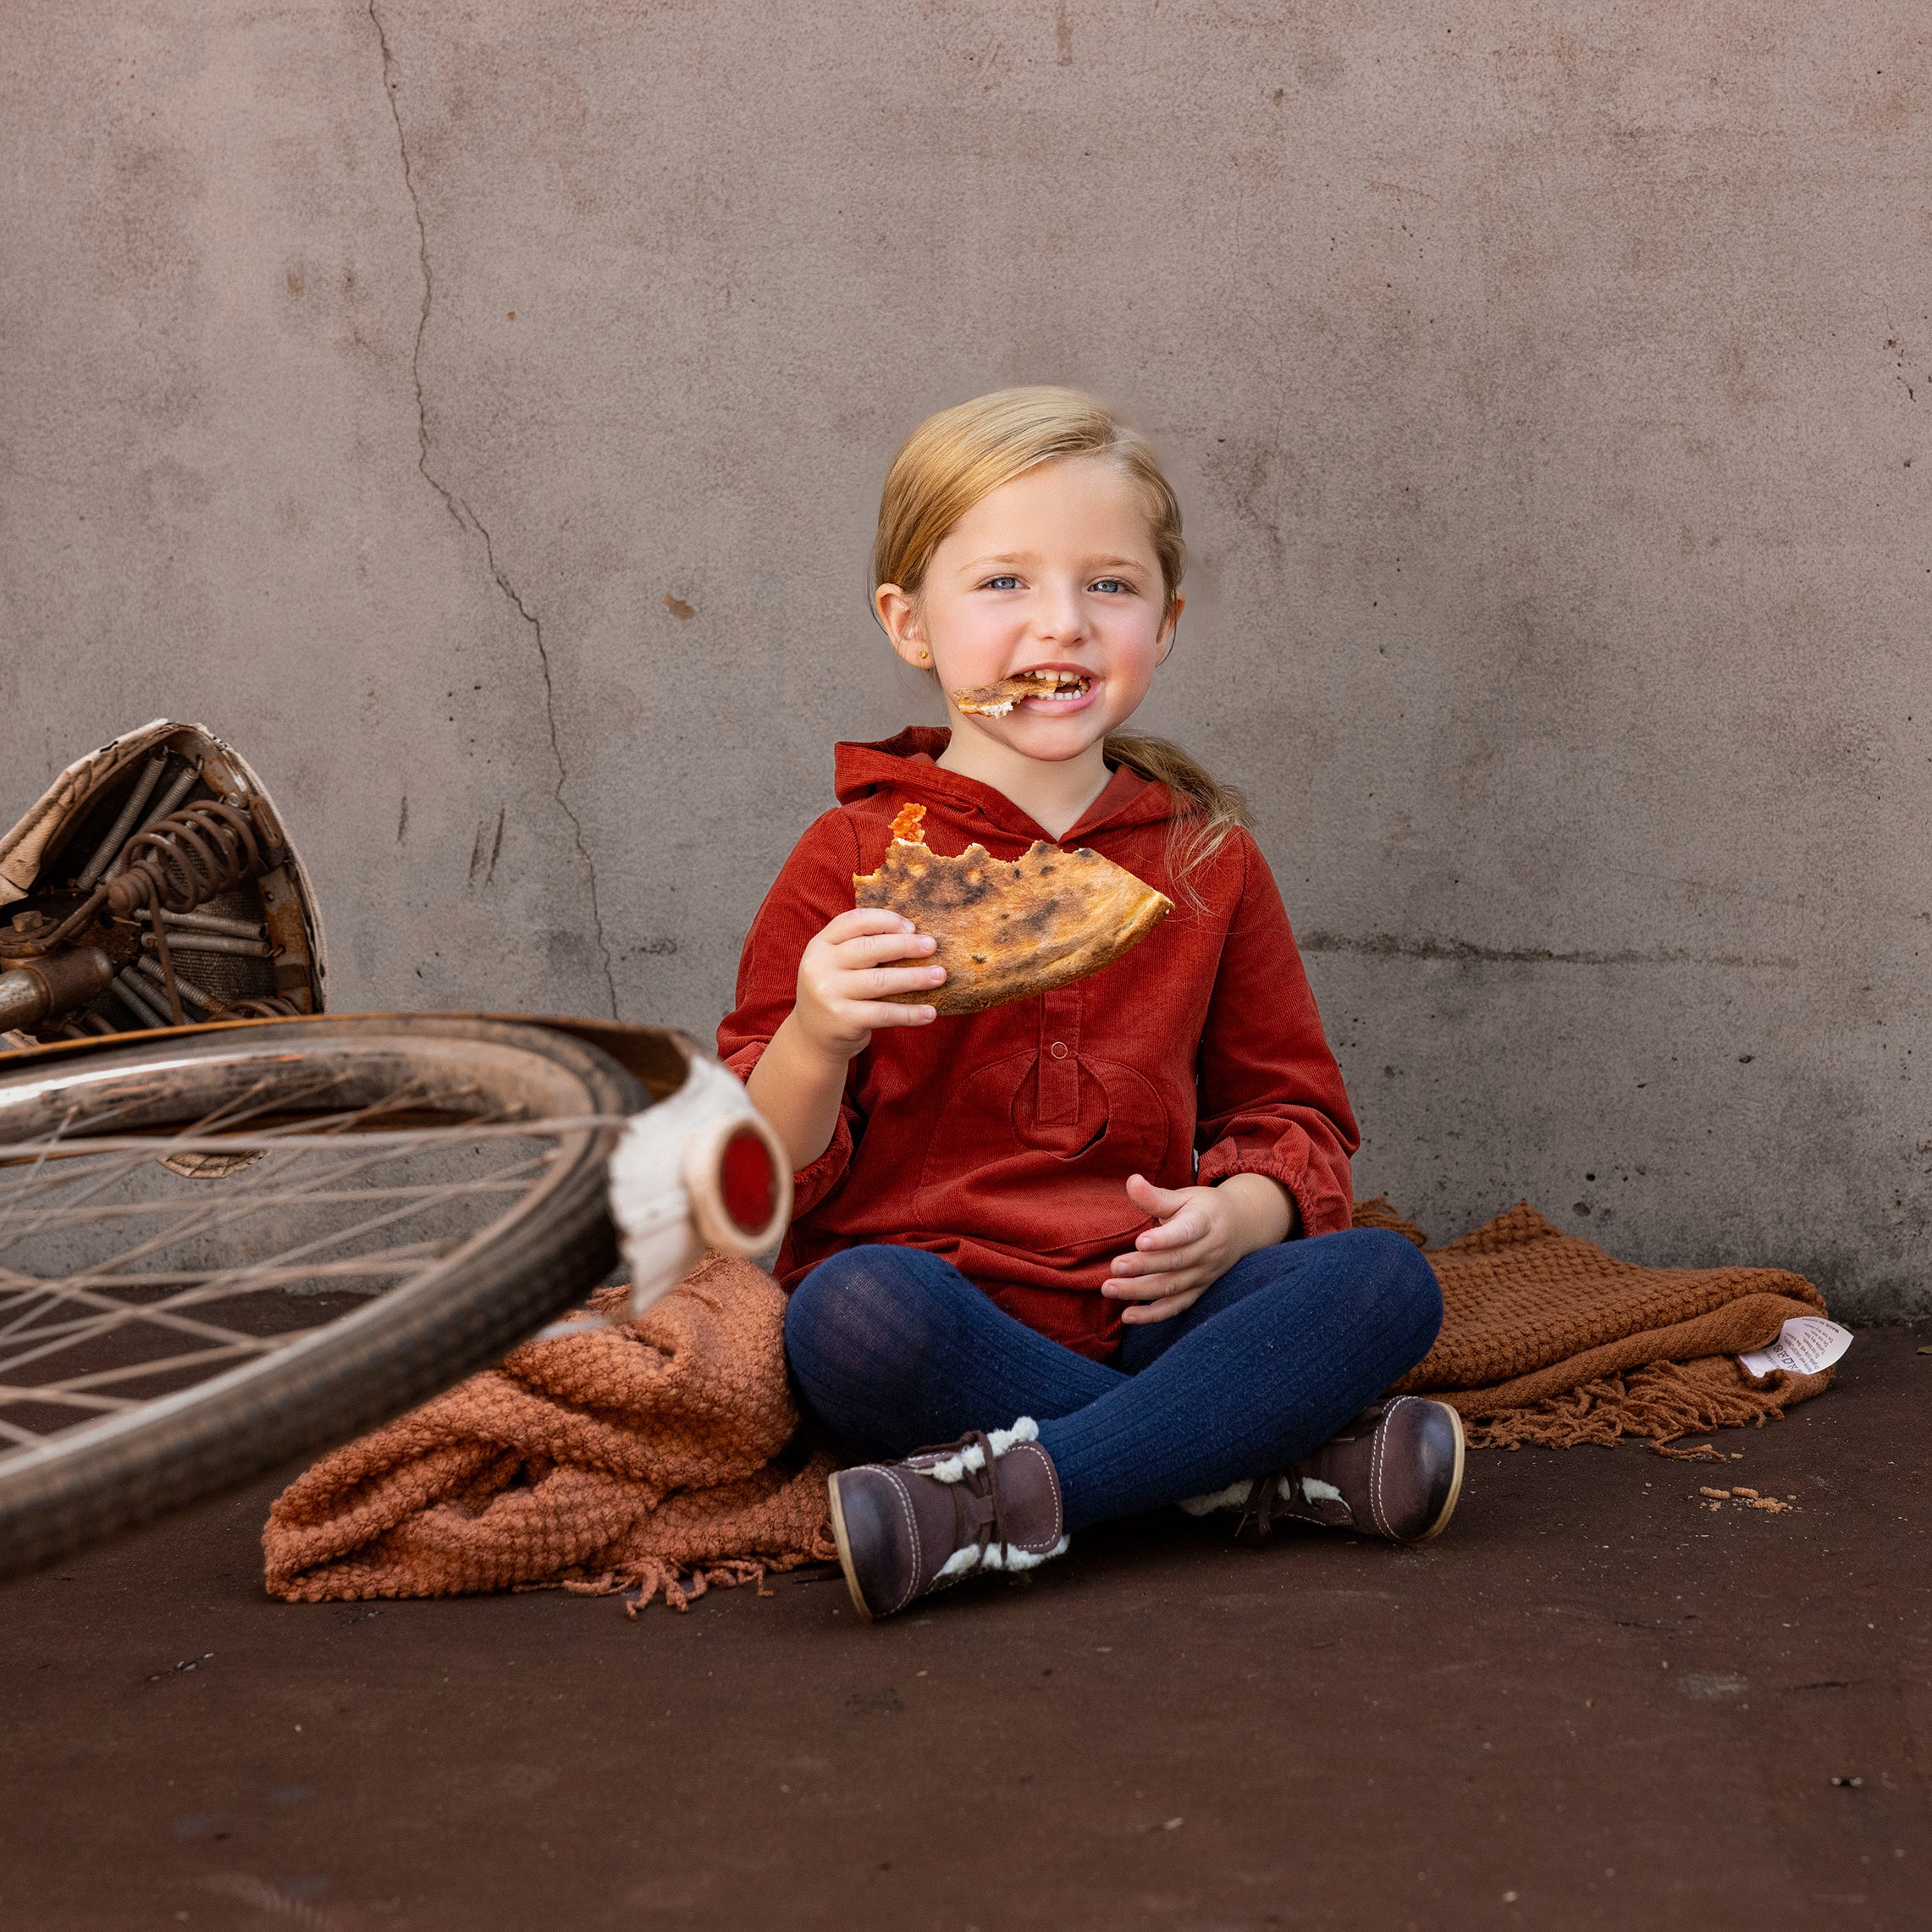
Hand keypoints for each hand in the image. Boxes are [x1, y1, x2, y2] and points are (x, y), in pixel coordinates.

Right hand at [789, 908, 946, 1064]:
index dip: (885, 920)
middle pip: (869, 949)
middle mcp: (820, 967)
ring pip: (880, 981)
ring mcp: (829, 994)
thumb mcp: (836, 965)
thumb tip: (915, 935)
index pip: (854, 921)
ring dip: (915, 978)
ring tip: (939, 976)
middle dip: (905, 945)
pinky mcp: (843, 1020)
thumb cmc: (836, 992)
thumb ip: (861, 948)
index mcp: (820, 945)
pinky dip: (910, 1013)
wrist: (812, 1038)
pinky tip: (930, 1012)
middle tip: (932, 946)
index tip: (912, 926)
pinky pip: (884, 1013)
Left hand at [1103, 1172, 1294, 1324]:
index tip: (1140, 1241)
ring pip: (1172, 1286)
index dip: (1165, 1239)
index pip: (1186, 1232)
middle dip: (1144, 1266)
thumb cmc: (1204, 1208)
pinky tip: (1128, 1317)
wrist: (1242, 1227)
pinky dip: (1154, 1315)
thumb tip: (1131, 1182)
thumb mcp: (1184, 1197)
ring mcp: (1204, 1274)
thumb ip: (1156, 1196)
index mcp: (1205, 1222)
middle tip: (1115, 1267)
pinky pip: (1177, 1306)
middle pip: (1175, 1262)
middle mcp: (1207, 1251)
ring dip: (1140, 1291)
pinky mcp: (1199, 1290)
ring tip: (1110, 1288)